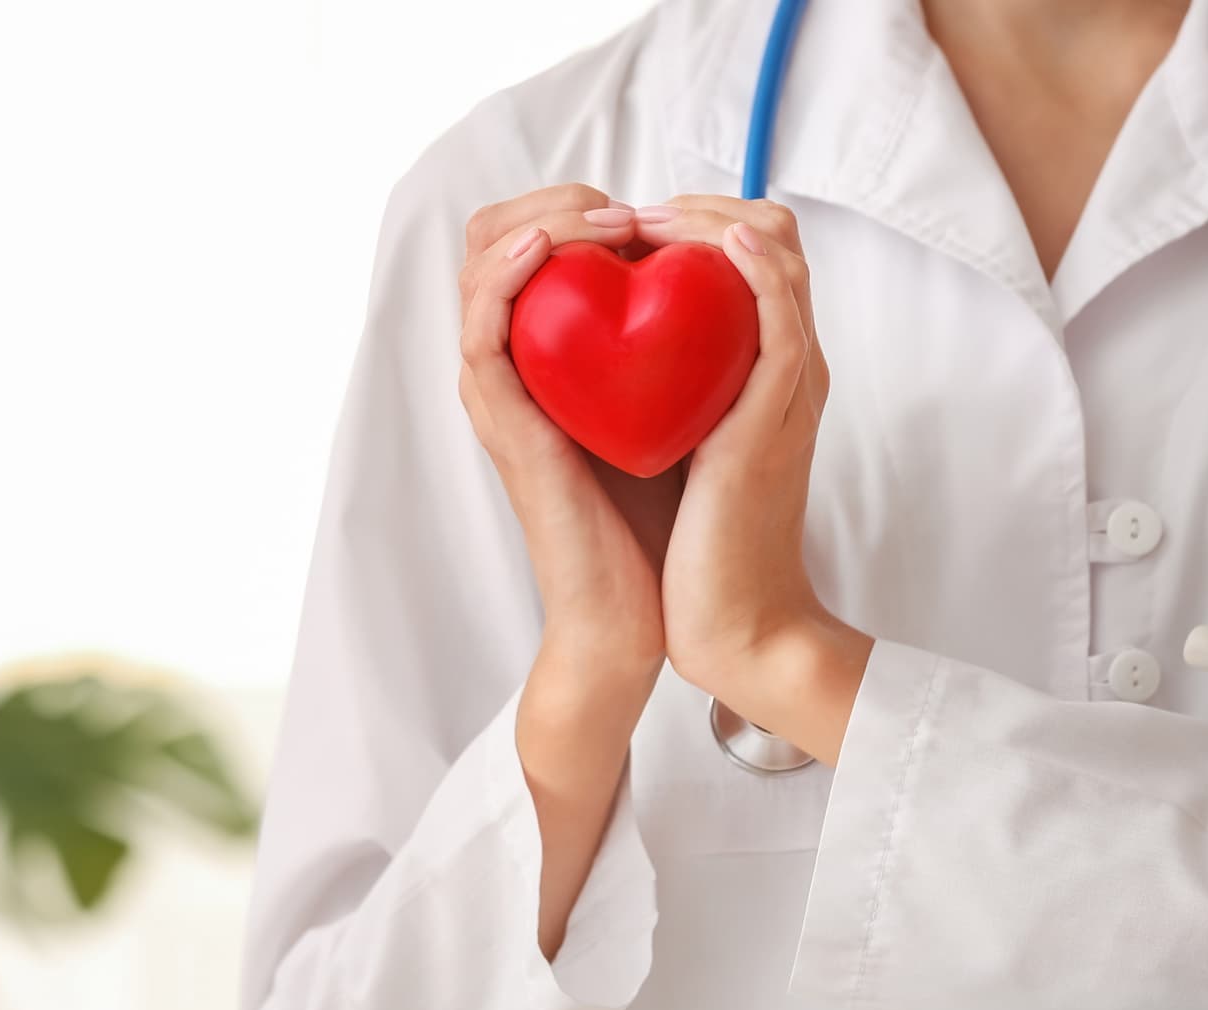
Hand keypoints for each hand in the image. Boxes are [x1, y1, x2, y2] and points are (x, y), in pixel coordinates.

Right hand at [458, 183, 684, 958]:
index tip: (653, 214)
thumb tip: (729, 266)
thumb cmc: (678, 520)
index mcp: (551, 358)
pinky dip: (506, 274)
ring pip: (479, 267)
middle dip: (555, 198)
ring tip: (601, 219)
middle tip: (622, 210)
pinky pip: (481, 329)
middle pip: (494, 238)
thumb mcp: (687, 405)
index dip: (582, 205)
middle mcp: (515, 366)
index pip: (535, 242)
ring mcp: (500, 394)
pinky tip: (548, 248)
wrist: (659, 613)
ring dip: (537, 220)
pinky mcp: (502, 425)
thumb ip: (683, 342)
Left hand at [634, 197, 872, 761]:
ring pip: (781, 260)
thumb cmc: (690, 548)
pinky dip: (754, 272)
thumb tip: (596, 346)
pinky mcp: (776, 420)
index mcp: (765, 371)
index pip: (754, 253)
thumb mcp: (670, 443)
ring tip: (652, 221)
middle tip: (632, 219)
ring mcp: (791, 390)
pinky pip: (781, 323)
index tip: (626, 234)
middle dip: (700, 207)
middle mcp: (790, 368)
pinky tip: (716, 246)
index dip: (694, 221)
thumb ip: (655, 389)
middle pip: (775, 237)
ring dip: (714, 220)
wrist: (728, 626)